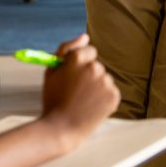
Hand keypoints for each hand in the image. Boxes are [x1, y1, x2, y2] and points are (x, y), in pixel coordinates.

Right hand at [41, 34, 119, 151]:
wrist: (60, 130)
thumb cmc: (53, 100)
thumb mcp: (51, 72)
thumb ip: (66, 49)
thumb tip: (85, 36)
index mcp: (77, 59)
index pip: (88, 51)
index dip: (81, 63)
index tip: (75, 74)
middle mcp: (94, 68)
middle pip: (96, 66)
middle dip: (88, 77)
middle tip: (75, 93)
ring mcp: (105, 82)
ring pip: (103, 79)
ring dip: (96, 87)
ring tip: (82, 102)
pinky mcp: (114, 96)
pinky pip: (110, 91)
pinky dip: (103, 98)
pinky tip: (91, 107)